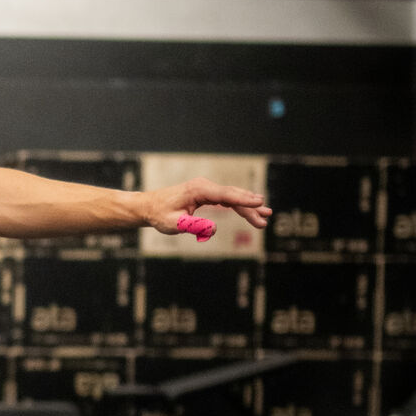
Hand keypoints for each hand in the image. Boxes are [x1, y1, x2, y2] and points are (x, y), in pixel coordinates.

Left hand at [143, 178, 271, 236]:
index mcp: (198, 190)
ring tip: (265, 215)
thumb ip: (193, 226)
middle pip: (233, 195)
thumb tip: (213, 230)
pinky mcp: (206, 193)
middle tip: (266, 217)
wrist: (149, 207)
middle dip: (250, 206)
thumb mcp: (174, 224)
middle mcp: (204, 186)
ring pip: (232, 196)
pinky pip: (226, 198)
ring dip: (248, 206)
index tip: (259, 202)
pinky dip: (239, 204)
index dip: (243, 200)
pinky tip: (251, 209)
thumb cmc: (160, 216)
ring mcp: (206, 188)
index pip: (225, 195)